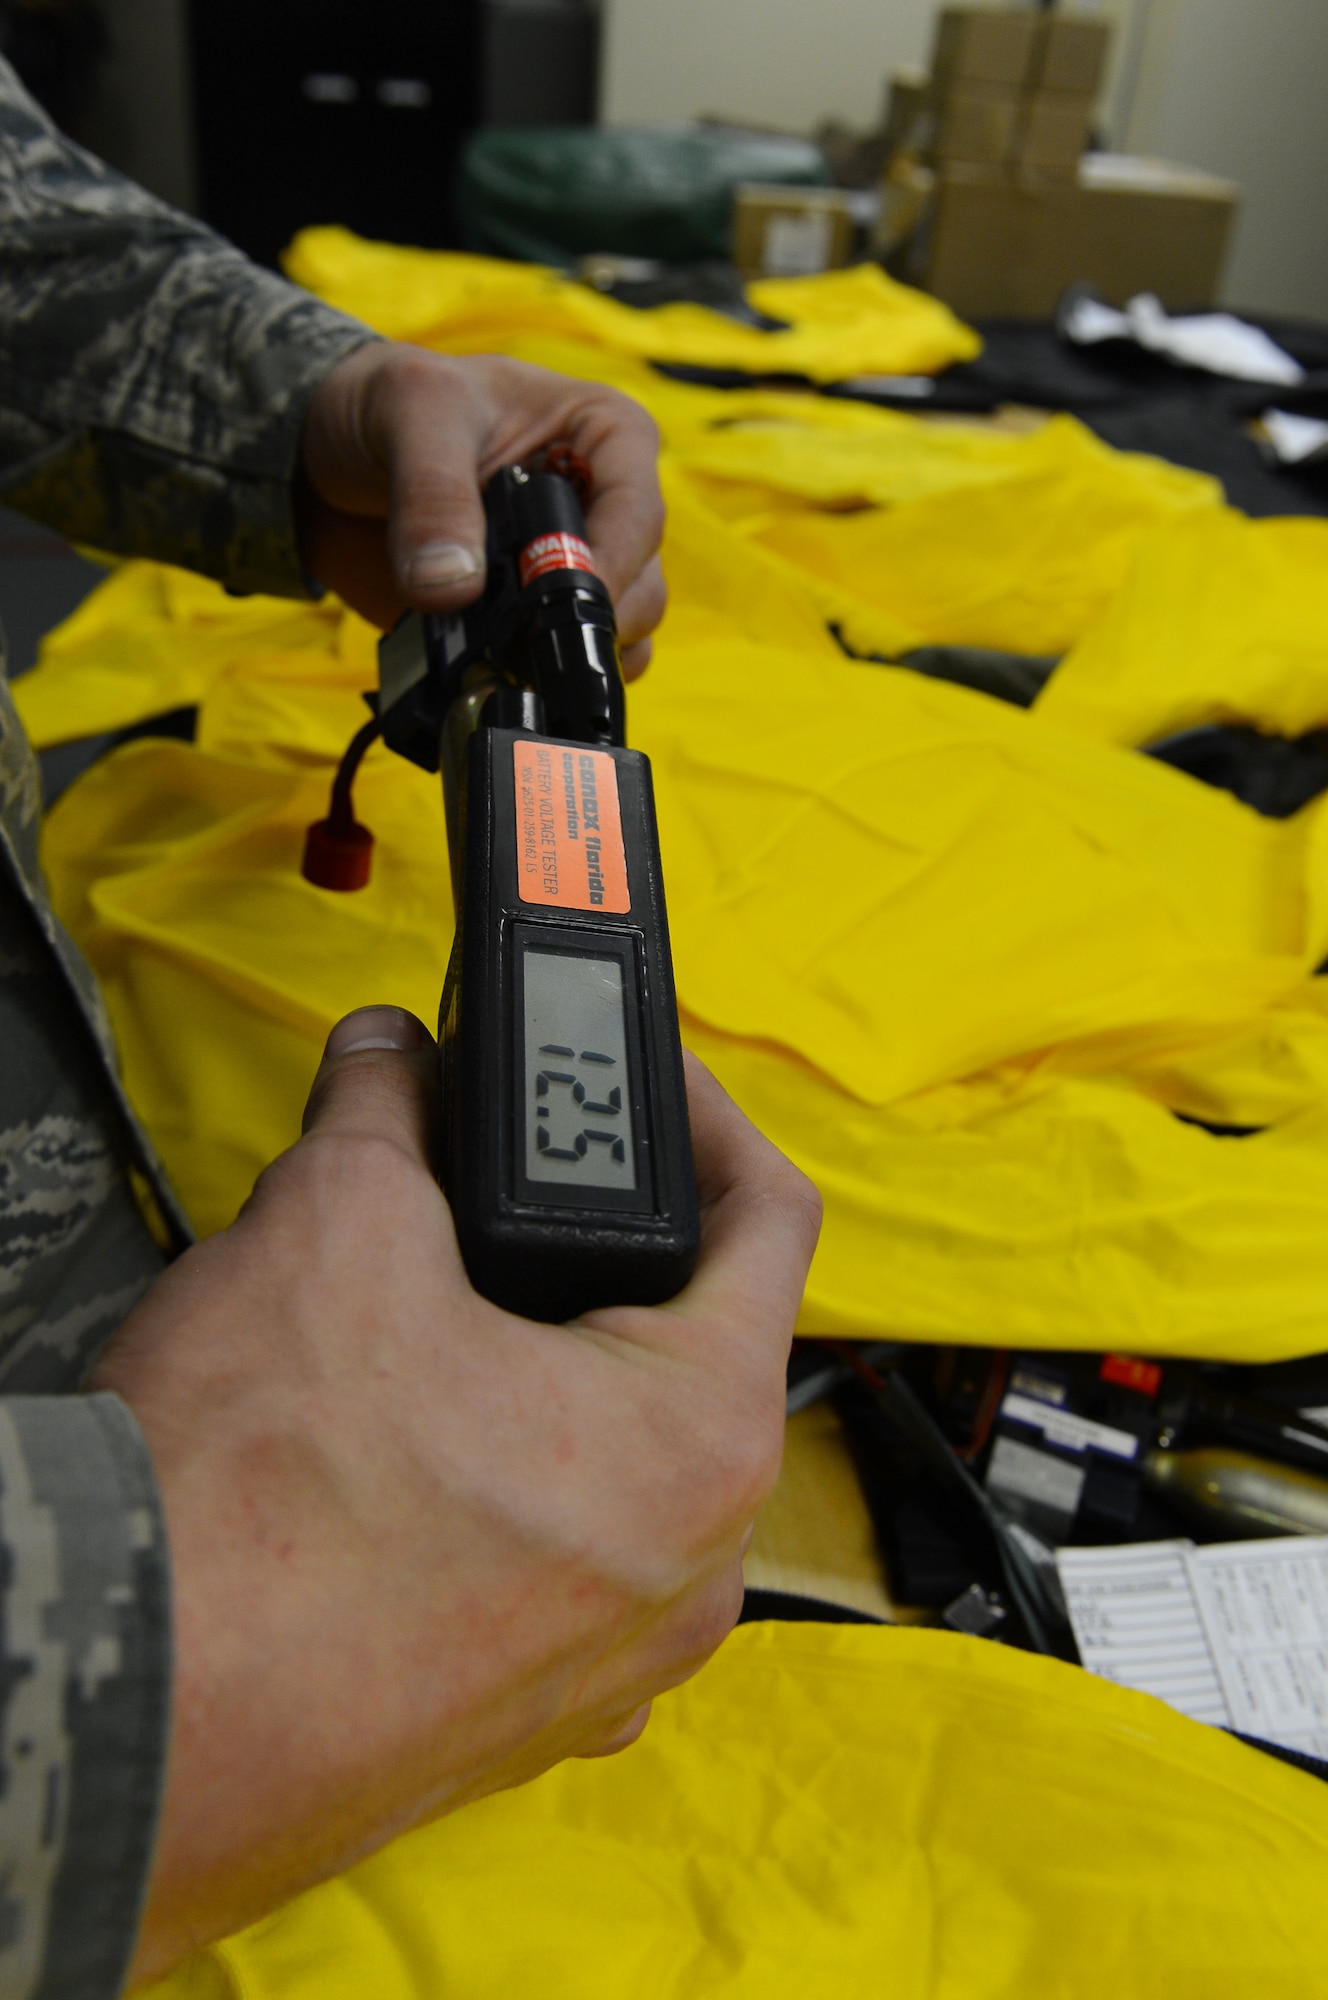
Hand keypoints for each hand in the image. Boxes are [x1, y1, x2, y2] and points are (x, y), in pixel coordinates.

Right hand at [94, 1007, 819, 1985]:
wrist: (116, 1716)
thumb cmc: (250, 1502)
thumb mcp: (331, 1225)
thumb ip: (387, 1110)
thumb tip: (389, 1059)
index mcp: (698, 1440)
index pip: (769, 1220)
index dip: (704, 1115)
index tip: (644, 1083)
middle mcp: (691, 1572)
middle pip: (689, 1347)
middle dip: (594, 1247)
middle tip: (510, 1189)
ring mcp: (609, 1665)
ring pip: (615, 1464)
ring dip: (540, 1371)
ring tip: (433, 1314)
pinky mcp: (516, 1720)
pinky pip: (550, 1565)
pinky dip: (499, 1489)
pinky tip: (398, 1452)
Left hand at [297, 346, 666, 675]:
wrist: (330, 459)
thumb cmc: (393, 403)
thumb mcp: (411, 412)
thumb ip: (432, 493)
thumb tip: (451, 588)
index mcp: (605, 438)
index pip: (640, 511)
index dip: (613, 563)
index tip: (561, 602)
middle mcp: (603, 514)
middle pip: (640, 591)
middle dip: (584, 623)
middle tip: (515, 635)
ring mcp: (567, 576)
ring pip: (611, 641)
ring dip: (555, 661)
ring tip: (488, 652)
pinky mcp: (529, 627)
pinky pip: (554, 674)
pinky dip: (523, 685)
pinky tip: (476, 671)